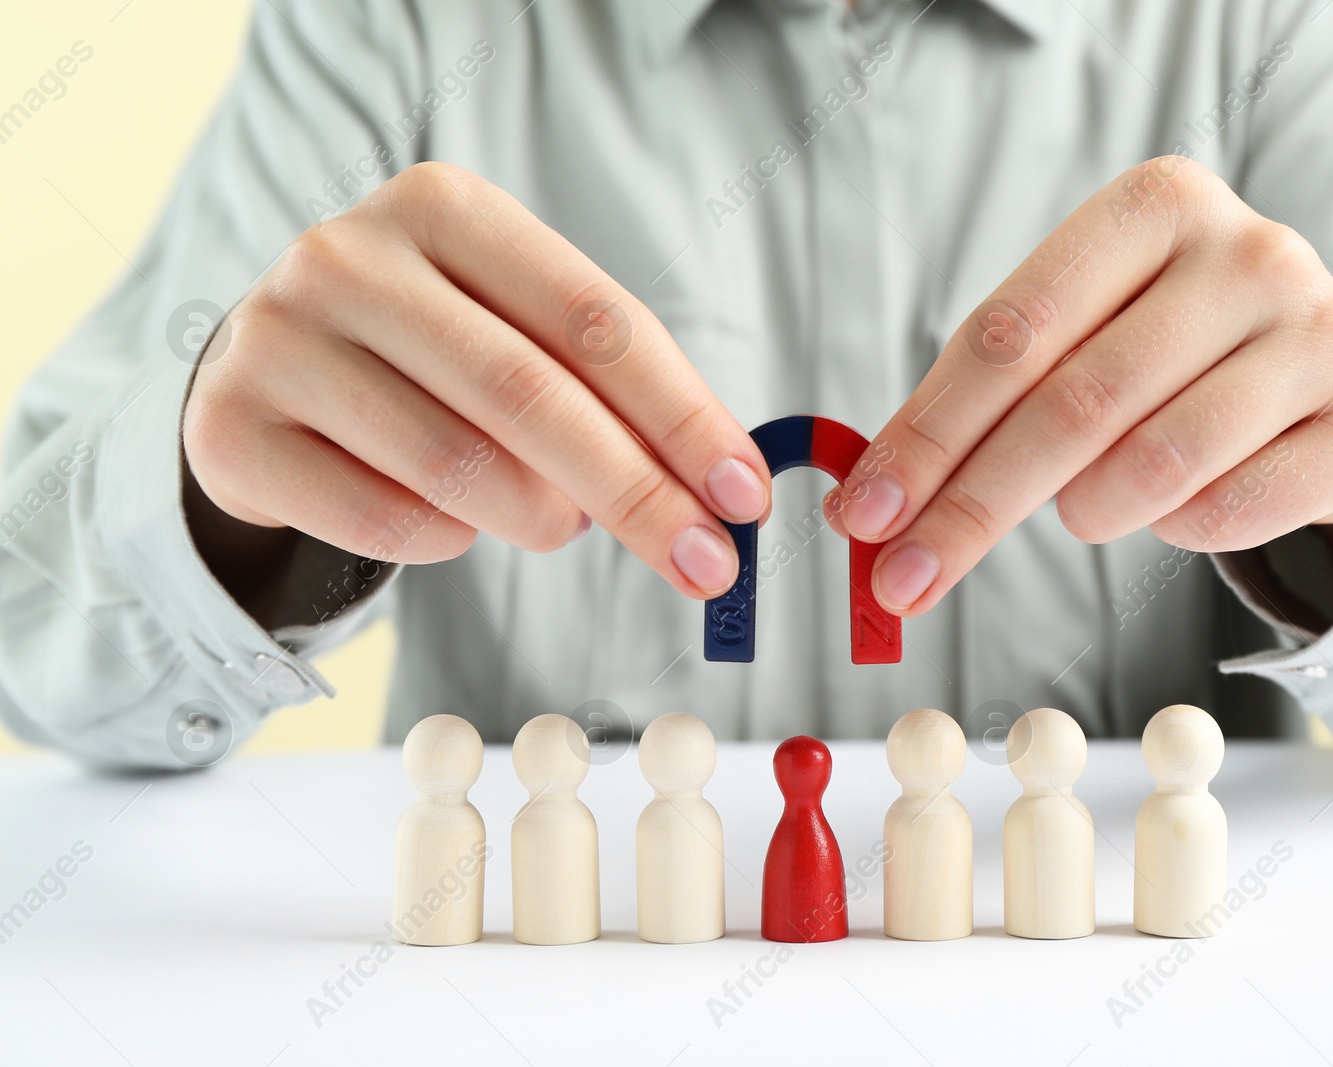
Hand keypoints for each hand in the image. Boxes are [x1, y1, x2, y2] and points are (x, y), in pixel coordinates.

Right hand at [184, 162, 768, 599]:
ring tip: (557, 520)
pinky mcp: (234, 429)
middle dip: (638, 494)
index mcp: (444, 207)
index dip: (683, 415)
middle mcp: (349, 257)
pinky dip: (449, 542)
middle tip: (705, 563)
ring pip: (457, 468)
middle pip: (531, 396)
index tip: (745, 493)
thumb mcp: (513, 327)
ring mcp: (278, 339)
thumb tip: (721, 486)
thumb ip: (607, 385)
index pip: (594, 319)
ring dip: (540, 518)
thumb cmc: (427, 354)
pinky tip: (457, 522)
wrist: (266, 375)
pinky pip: (386, 521)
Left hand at [829, 156, 1332, 614]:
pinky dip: (1179, 530)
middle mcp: (1250, 251)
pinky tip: (1178, 505)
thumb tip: (867, 502)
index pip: (1010, 333)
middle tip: (905, 578)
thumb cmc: (1178, 356)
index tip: (865, 514)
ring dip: (1088, 512)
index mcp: (1156, 205)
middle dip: (972, 507)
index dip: (927, 434)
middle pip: (1072, 404)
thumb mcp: (1084, 337)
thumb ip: (984, 397)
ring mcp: (1323, 332)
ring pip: (1156, 463)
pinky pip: (1230, 511)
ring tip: (1084, 511)